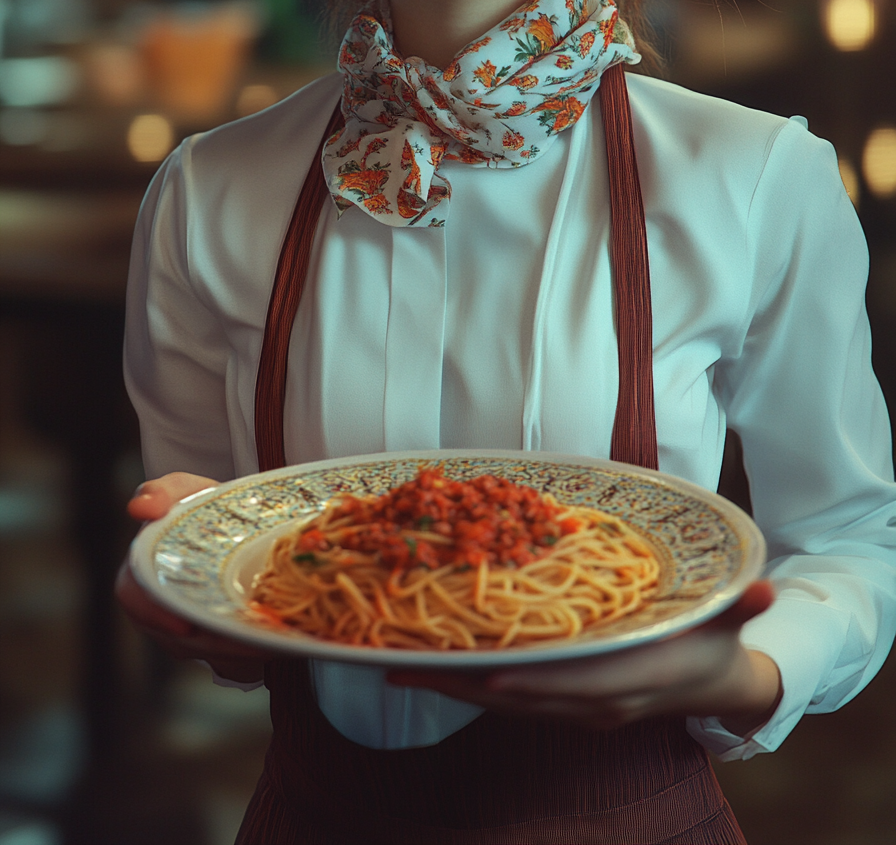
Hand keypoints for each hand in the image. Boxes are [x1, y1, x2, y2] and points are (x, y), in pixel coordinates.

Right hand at [117, 472, 266, 683]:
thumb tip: (140, 507)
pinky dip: (253, 653)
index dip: (155, 615)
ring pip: (207, 653)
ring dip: (238, 652)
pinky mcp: (215, 643)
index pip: (134, 597)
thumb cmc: (200, 505)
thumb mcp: (182, 490)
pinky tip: (279, 644)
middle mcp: (160, 609)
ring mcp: (186, 631)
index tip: (186, 627)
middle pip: (178, 638)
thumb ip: (160, 492)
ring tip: (272, 642)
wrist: (233, 521)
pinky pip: (229, 659)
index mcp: (143, 572)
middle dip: (215, 643)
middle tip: (250, 639)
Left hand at [389, 580, 781, 735]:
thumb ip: (742, 605)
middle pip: (520, 697)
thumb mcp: (729, 620)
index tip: (478, 671)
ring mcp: (578, 709)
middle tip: (403, 667)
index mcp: (632, 678)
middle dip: (462, 686)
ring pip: (506, 703)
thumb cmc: (715, 642)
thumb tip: (766, 590)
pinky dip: (474, 687)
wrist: (716, 687)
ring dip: (455, 689)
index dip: (526, 679)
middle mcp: (597, 702)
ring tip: (400, 670)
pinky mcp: (565, 707)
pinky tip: (438, 671)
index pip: (571, 685)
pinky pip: (511, 699)